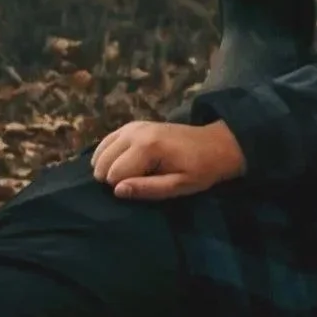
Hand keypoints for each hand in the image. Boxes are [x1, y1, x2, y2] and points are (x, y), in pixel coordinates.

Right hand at [91, 118, 246, 199]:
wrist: (214, 144)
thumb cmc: (199, 169)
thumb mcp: (178, 186)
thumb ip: (147, 189)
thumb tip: (117, 191)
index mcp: (147, 147)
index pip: (113, 174)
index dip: (122, 188)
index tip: (139, 191)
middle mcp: (135, 132)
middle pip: (102, 161)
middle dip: (111, 178)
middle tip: (133, 186)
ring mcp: (133, 126)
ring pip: (101, 150)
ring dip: (106, 166)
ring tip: (126, 177)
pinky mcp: (133, 125)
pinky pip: (108, 140)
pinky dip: (107, 154)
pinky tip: (117, 165)